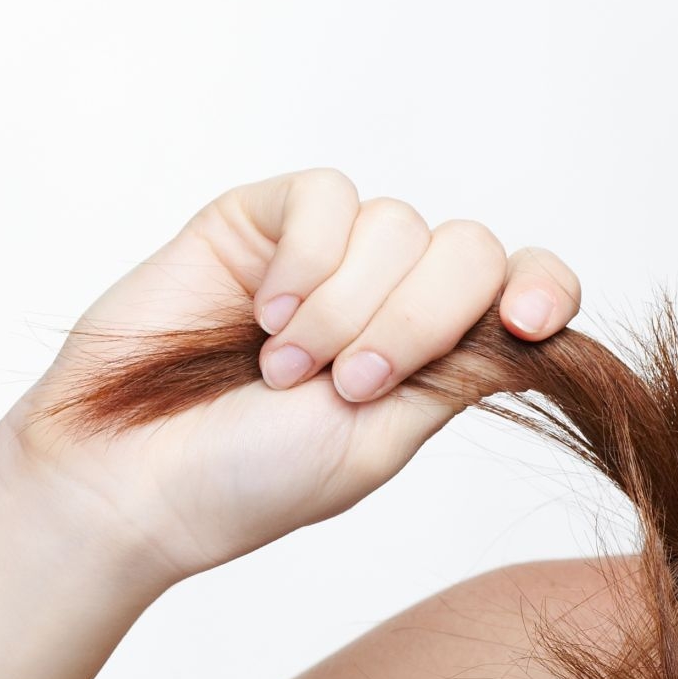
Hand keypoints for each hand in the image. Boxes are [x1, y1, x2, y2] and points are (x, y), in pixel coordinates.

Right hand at [0, 167, 581, 585]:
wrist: (131, 481)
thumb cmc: (248, 482)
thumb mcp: (380, 440)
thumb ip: (456, 374)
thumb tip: (533, 329)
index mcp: (439, 353)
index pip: (526, 288)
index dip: (546, 289)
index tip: (529, 323)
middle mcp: (393, 295)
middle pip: (470, 252)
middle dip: (418, 322)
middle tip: (349, 384)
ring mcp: (329, 254)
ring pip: (399, 227)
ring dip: (346, 307)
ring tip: (283, 369)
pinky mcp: (264, 220)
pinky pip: (328, 196)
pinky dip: (307, 259)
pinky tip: (266, 313)